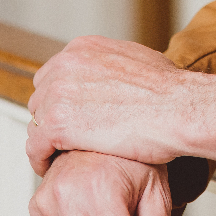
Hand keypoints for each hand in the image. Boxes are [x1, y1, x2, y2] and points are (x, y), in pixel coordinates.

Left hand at [26, 36, 215, 174]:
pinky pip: (35, 147)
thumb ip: (114, 65)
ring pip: (37, 123)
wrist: (179, 109)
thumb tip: (115, 74)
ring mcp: (58, 94)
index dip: (61, 100)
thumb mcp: (139, 60)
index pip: (54, 75)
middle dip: (53, 119)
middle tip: (65, 140)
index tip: (70, 118)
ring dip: (47, 140)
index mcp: (83, 48)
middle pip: (41, 98)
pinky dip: (41, 159)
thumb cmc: (171, 91)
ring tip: (59, 157)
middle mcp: (65, 65)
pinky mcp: (58, 125)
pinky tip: (51, 167)